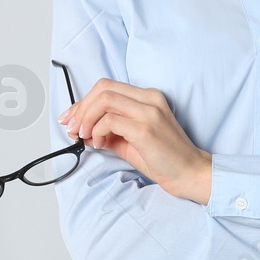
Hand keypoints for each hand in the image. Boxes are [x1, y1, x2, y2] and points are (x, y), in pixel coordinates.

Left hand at [58, 78, 212, 203]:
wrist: (189, 172)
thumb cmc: (163, 158)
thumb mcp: (131, 140)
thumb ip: (109, 131)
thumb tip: (83, 131)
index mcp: (147, 97)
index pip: (107, 87)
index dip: (83, 102)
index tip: (70, 118)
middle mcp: (149, 98)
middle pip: (102, 88)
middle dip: (80, 108)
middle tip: (72, 129)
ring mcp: (149, 112)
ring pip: (104, 99)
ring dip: (86, 118)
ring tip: (85, 137)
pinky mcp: (145, 129)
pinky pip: (110, 121)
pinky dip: (98, 131)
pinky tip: (100, 143)